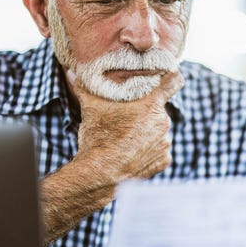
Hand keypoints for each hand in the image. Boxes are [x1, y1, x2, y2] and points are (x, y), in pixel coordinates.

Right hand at [69, 71, 183, 181]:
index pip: (173, 81)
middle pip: (160, 109)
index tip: (168, 76)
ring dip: (149, 131)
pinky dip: (150, 150)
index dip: (171, 76)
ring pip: (159, 130)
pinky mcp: (165, 161)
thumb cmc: (97, 138)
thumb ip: (85, 86)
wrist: (100, 175)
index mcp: (152, 105)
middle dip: (147, 110)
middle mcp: (164, 123)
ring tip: (128, 138)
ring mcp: (166, 143)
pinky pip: (160, 150)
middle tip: (129, 116)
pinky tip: (133, 153)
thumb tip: (71, 71)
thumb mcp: (90, 107)